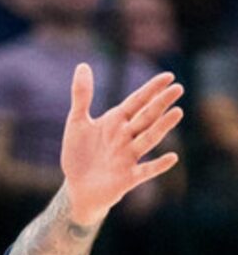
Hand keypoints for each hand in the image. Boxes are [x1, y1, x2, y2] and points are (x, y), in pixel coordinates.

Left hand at [61, 64, 182, 227]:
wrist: (76, 188)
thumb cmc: (79, 155)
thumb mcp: (77, 122)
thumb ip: (82, 96)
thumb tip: (83, 65)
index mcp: (117, 121)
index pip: (137, 101)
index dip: (151, 89)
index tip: (168, 76)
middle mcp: (126, 137)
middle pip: (146, 117)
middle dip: (160, 103)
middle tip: (178, 88)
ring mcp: (128, 157)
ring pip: (148, 139)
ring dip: (162, 127)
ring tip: (177, 112)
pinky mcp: (127, 178)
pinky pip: (145, 171)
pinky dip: (157, 165)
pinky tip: (172, 158)